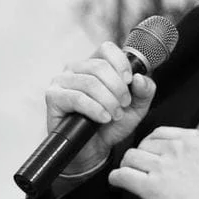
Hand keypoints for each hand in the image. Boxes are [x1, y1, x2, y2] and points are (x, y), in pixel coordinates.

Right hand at [44, 41, 158, 174]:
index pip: (107, 48)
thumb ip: (145, 91)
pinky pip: (77, 97)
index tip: (129, 81)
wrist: (93, 150)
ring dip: (108, 101)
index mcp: (94, 64)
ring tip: (114, 115)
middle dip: (118, 88)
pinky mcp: (53, 97)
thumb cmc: (110, 125)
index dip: (121, 63)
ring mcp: (62, 81)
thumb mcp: (136, 109)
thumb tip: (139, 78)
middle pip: (100, 66)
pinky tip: (103, 118)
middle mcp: (76, 68)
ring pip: (90, 82)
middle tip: (123, 105)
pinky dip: (95, 109)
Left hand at [108, 109, 198, 198]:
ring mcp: (162, 168)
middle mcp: (175, 149)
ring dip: (127, 166)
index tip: (153, 156)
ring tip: (129, 174)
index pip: (160, 133)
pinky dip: (116, 178)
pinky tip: (118, 182)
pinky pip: (123, 175)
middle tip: (141, 168)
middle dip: (140, 156)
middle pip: (143, 144)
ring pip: (130, 157)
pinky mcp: (151, 188)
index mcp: (193, 139)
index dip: (152, 145)